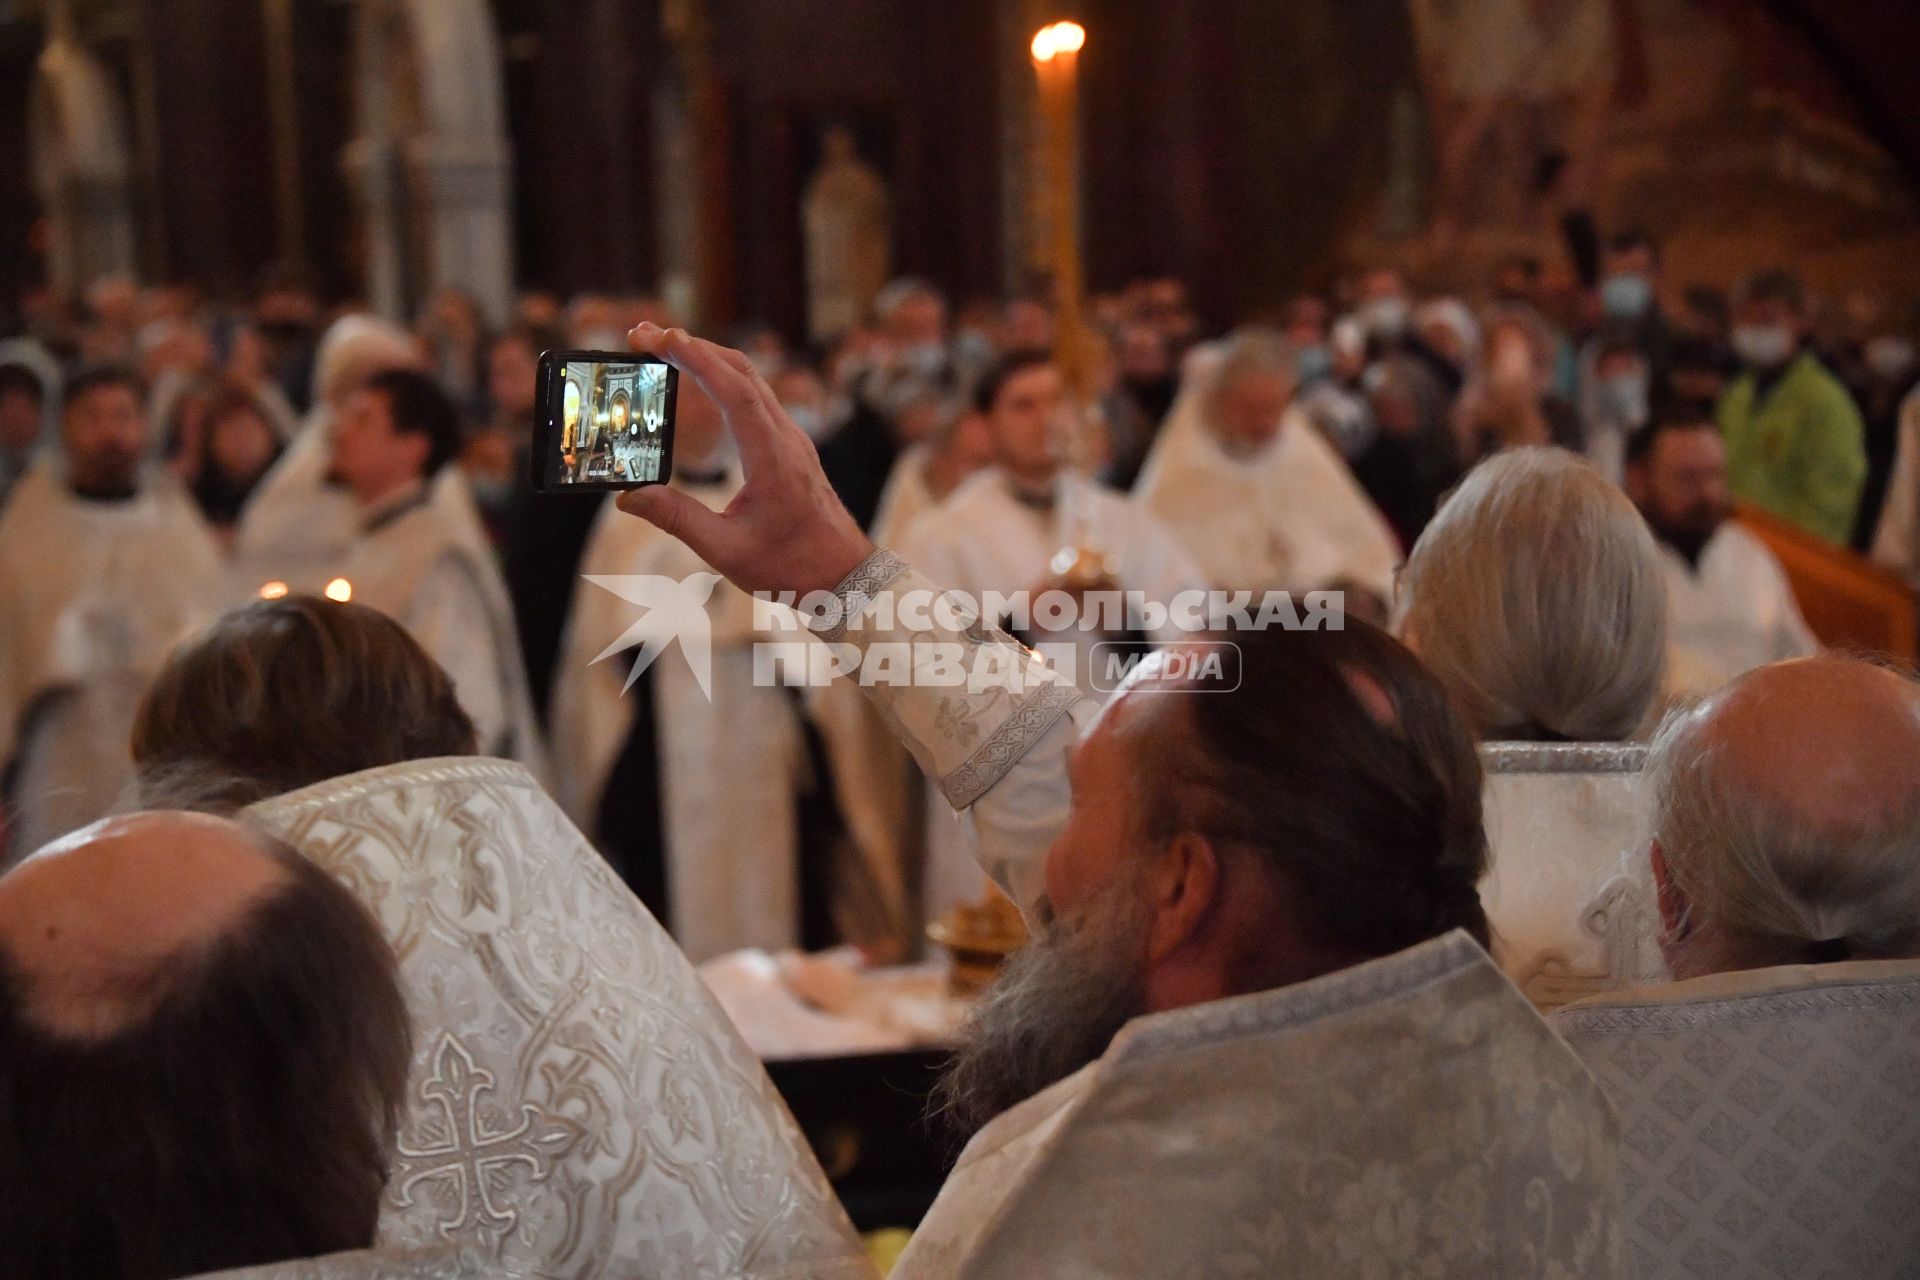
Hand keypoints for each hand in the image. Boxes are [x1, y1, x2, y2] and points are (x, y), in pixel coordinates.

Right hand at [615, 324, 874, 596]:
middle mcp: (786, 439)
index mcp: (773, 458)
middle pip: (742, 372)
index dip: (698, 359)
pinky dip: (724, 378)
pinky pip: (756, 397)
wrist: (844, 577)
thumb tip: (628, 497)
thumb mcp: (727, 551)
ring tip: (664, 348)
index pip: (736, 392)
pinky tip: (700, 381)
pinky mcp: (790, 446)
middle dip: (693, 346)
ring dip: (709, 358)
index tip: (660, 338)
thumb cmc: (791, 567)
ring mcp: (792, 439)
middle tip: (644, 335)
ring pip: (751, 380)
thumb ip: (677, 520)